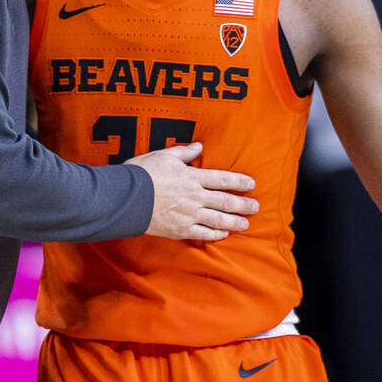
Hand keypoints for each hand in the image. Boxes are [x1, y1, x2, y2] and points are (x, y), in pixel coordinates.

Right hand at [125, 142, 257, 240]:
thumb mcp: (163, 155)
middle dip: (243, 204)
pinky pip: (202, 233)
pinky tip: (223, 233)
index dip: (239, 181)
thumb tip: (199, 147)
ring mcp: (188, 214)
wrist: (124, 197)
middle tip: (256, 207)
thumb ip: (184, 153)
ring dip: (235, 221)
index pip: (222, 179)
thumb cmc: (142, 173)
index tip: (251, 184)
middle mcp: (194, 196)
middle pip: (225, 201)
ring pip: (218, 219)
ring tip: (246, 223)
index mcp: (192, 176)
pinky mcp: (179, 229)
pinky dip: (215, 234)